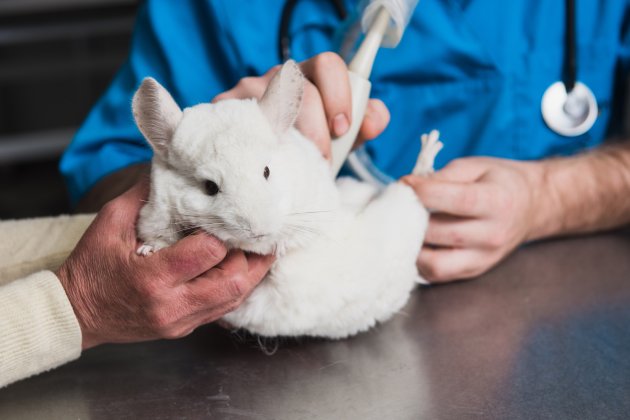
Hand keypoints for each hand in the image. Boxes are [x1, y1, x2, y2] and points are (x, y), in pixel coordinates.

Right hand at [56, 181, 274, 348]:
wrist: (77, 313)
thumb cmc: (92, 267)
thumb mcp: (109, 223)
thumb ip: (143, 196)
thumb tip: (170, 168)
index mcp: (154, 277)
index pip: (209, 252)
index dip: (221, 231)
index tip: (223, 217)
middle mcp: (173, 304)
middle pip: (234, 281)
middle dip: (250, 255)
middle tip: (254, 233)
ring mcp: (181, 321)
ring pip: (235, 298)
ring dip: (250, 272)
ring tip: (255, 248)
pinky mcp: (186, 328)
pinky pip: (224, 309)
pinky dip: (236, 287)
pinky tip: (239, 268)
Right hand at [212, 52, 390, 158]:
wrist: (258, 163)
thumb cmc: (305, 146)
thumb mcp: (339, 139)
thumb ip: (363, 127)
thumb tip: (374, 118)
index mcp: (311, 77)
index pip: (329, 65)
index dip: (340, 95)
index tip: (342, 129)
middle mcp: (279, 77)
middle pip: (302, 89)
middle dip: (317, 130)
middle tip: (321, 159)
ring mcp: (249, 90)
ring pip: (272, 106)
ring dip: (290, 142)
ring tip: (295, 168)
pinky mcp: (225, 109)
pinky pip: (243, 122)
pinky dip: (257, 145)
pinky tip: (263, 162)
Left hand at [403, 157, 543, 282]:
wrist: (531, 207)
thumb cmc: (499, 182)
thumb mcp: (476, 166)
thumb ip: (444, 176)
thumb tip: (409, 186)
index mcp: (497, 202)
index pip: (458, 201)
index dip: (425, 192)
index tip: (405, 183)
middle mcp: (492, 235)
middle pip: (441, 233)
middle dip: (412, 219)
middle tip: (399, 206)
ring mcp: (483, 259)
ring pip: (435, 264)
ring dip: (413, 247)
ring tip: (406, 228)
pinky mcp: (473, 272)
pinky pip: (437, 274)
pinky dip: (420, 261)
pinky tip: (417, 242)